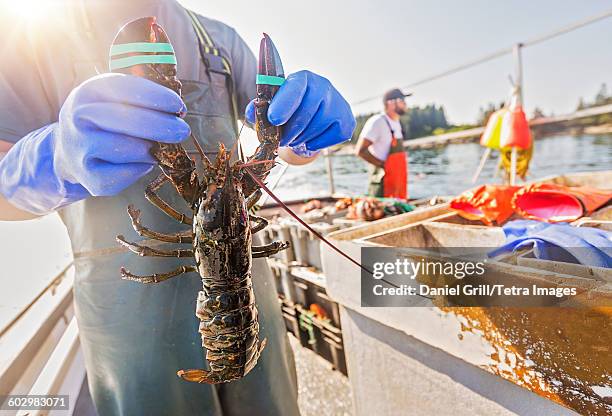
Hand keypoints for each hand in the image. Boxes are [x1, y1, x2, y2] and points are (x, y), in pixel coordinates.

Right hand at [0, 74, 189, 214]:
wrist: (68, 152)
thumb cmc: (103, 121)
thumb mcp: (112, 99)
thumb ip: (141, 98)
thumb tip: (177, 111)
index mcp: (89, 92)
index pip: (126, 90)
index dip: (158, 98)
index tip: (179, 106)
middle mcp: (80, 117)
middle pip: (129, 121)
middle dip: (163, 126)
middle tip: (183, 131)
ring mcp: (81, 148)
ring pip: (133, 149)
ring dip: (152, 150)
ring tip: (154, 147)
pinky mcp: (90, 178)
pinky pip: (129, 174)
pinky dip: (141, 168)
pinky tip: (139, 162)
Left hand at [245, 70, 354, 156]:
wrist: (318, 110)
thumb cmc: (291, 107)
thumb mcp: (274, 104)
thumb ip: (260, 108)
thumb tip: (251, 113)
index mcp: (302, 78)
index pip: (295, 88)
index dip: (284, 104)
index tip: (273, 119)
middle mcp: (323, 86)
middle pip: (305, 114)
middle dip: (289, 132)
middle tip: (281, 140)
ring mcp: (338, 103)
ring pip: (314, 129)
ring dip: (300, 139)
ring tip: (295, 138)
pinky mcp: (347, 122)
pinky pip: (326, 140)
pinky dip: (314, 144)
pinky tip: (310, 138)